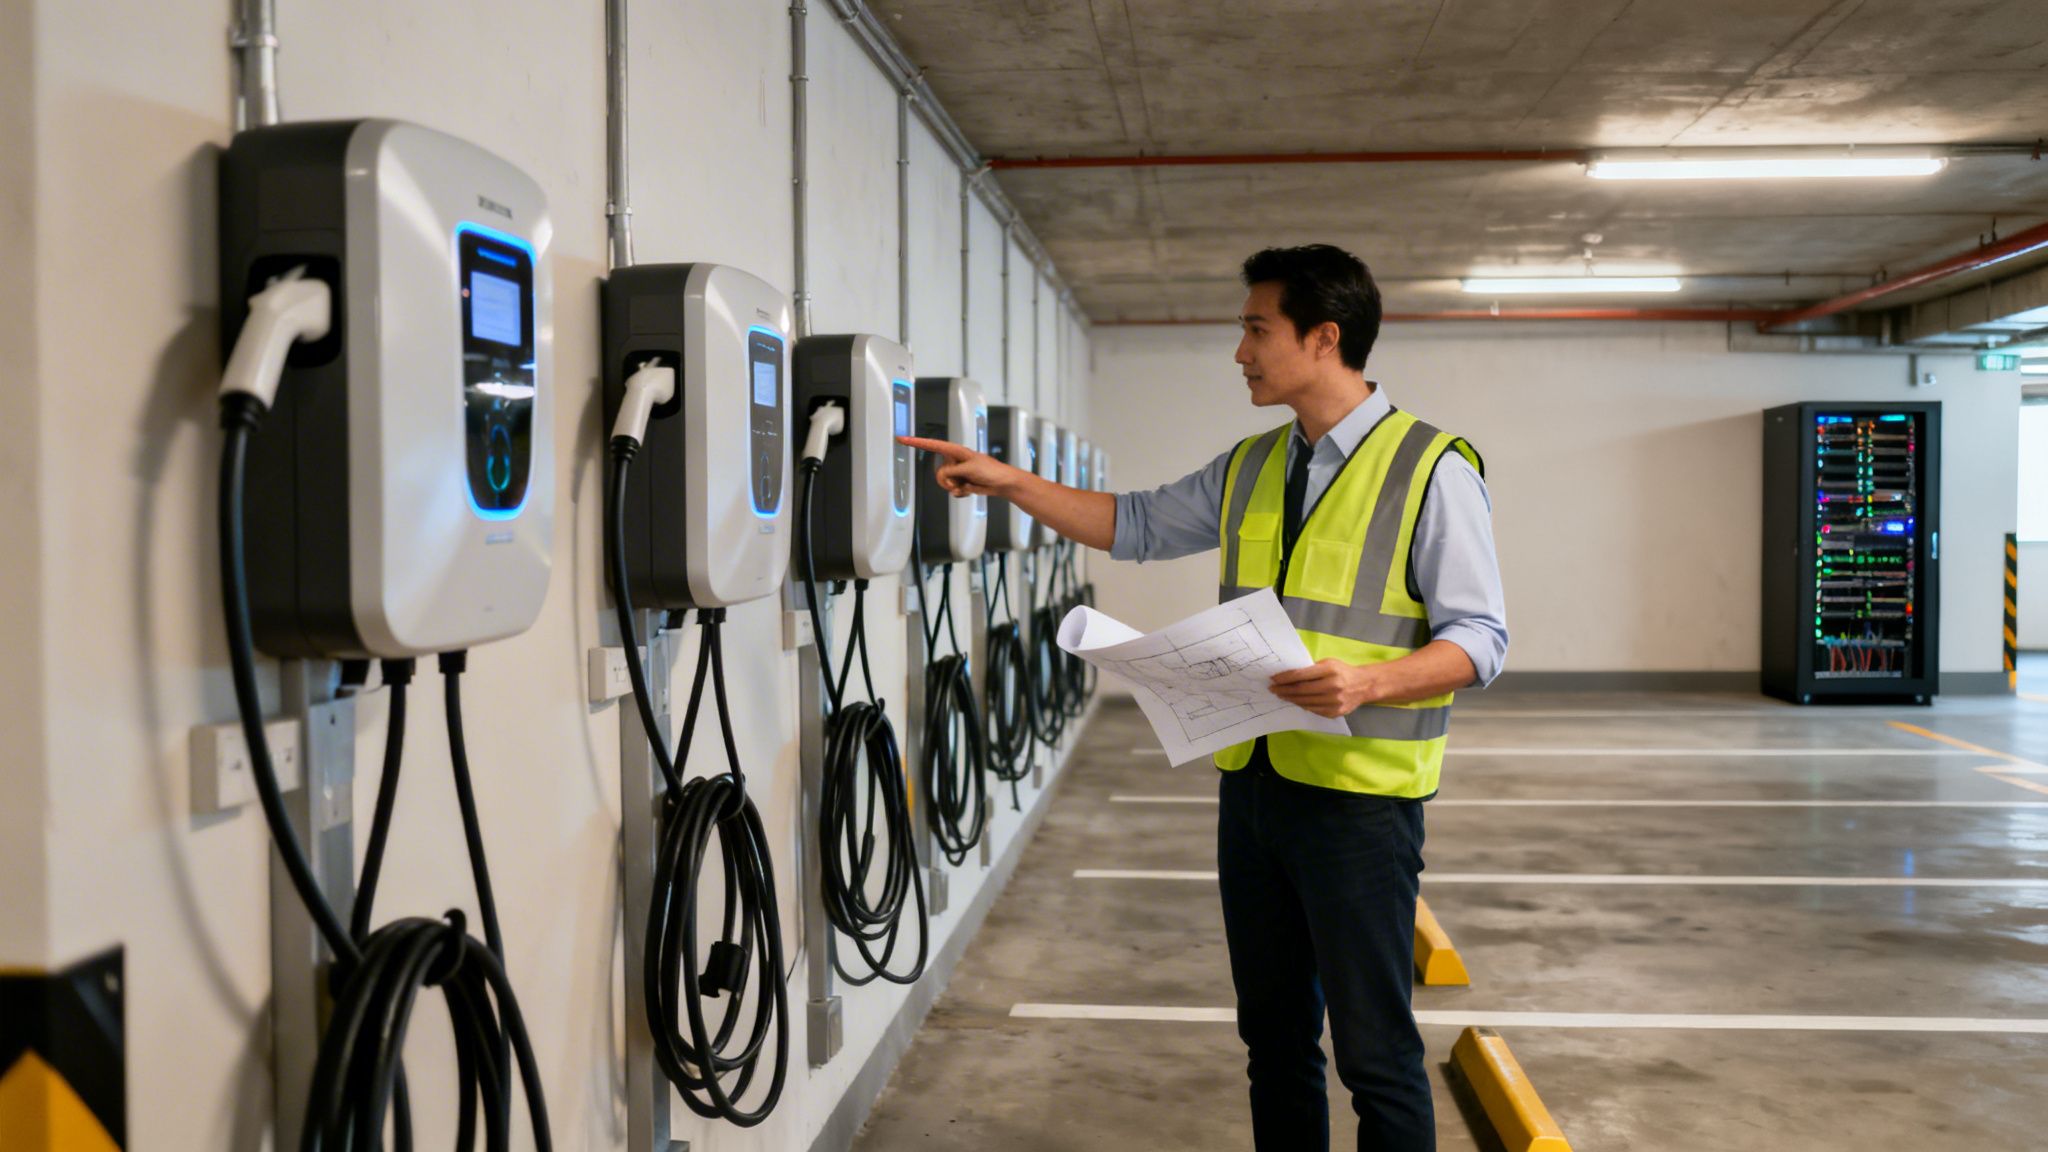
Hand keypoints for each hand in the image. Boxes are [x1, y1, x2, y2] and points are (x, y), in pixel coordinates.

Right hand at [897, 435, 1025, 499]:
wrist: (1003, 483)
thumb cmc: (991, 470)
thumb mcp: (969, 468)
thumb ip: (952, 471)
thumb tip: (944, 476)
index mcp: (955, 451)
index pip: (932, 445)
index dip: (916, 442)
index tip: (901, 438)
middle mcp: (954, 460)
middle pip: (938, 473)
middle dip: (946, 481)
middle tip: (958, 482)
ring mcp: (957, 472)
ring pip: (944, 484)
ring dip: (955, 488)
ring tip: (968, 485)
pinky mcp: (960, 483)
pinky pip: (952, 491)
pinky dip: (960, 493)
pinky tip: (970, 489)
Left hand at [1269, 659, 1378, 718]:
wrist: (1364, 686)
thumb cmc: (1342, 672)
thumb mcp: (1328, 663)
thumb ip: (1311, 669)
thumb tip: (1289, 675)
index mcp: (1329, 670)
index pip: (1301, 675)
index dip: (1284, 678)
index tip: (1273, 678)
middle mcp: (1332, 686)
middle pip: (1301, 690)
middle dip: (1284, 690)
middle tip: (1273, 689)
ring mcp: (1334, 701)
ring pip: (1305, 701)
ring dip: (1290, 699)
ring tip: (1281, 695)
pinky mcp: (1335, 712)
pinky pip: (1313, 709)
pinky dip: (1302, 705)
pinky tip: (1295, 701)